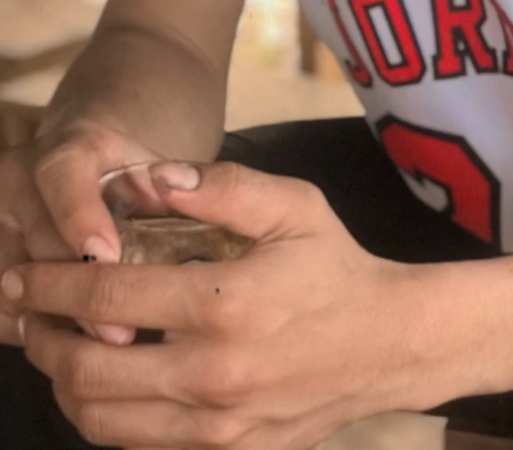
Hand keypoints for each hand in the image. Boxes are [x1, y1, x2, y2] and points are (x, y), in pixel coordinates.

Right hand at [0, 120, 164, 346]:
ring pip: (13, 285)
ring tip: (106, 356)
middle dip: (83, 295)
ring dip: (57, 323)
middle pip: (41, 245)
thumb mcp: (155, 174)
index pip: (63, 178)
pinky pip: (2, 311)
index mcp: (67, 151)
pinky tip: (75, 350)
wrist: (87, 170)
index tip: (108, 257)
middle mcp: (17, 181)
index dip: (80, 218)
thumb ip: (171, 196)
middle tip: (124, 337)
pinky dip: (36, 332)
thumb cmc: (132, 180)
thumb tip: (191, 226)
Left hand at [5, 160, 423, 449]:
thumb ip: (223, 185)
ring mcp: (217, 426)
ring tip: (53, 348)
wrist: (387, 345)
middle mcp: (212, 374)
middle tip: (25, 312)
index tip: (23, 271)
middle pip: (87, 368)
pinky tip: (100, 384)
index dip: (52, 282)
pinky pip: (137, 445)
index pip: (107, 296)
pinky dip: (102, 418)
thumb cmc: (335, 267)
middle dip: (40, 337)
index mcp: (224, 304)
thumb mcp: (293, 207)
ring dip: (61, 383)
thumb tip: (151, 178)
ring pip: (100, 420)